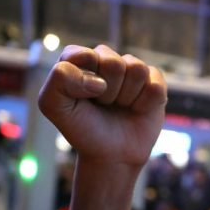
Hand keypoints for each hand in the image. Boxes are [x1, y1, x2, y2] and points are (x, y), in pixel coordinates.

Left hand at [38, 44, 166, 167]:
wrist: (113, 154)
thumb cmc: (83, 128)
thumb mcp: (53, 106)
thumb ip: (59, 79)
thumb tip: (98, 80)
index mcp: (78, 59)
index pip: (84, 54)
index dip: (85, 79)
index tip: (84, 98)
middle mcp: (106, 59)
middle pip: (113, 62)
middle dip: (109, 91)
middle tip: (104, 105)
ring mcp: (132, 70)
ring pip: (137, 69)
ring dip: (127, 96)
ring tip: (121, 106)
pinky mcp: (154, 82)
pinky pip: (155, 85)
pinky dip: (145, 103)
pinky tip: (138, 109)